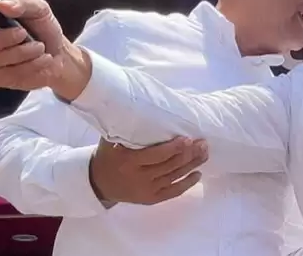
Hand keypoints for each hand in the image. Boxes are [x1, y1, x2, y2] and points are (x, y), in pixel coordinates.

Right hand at [0, 0, 66, 90]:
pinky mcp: (2, 79)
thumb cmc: (43, 29)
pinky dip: (32, 65)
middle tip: (23, 33)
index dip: (0, 34)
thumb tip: (2, 5)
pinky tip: (42, 59)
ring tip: (39, 46)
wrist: (60, 54)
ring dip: (24, 52)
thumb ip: (22, 3)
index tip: (15, 29)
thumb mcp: (39, 9)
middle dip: (5, 38)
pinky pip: (12, 74)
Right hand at [89, 136, 207, 205]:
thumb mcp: (111, 139)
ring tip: (204, 153)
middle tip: (203, 143)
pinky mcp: (150, 199)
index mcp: (128, 162)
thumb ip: (127, 126)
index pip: (156, 155)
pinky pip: (172, 192)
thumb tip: (145, 104)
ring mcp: (145, 190)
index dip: (174, 148)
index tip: (188, 139)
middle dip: (189, 154)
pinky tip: (198, 174)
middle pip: (169, 166)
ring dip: (192, 165)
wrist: (98, 183)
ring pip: (174, 177)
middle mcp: (138, 178)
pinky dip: (187, 184)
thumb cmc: (109, 155)